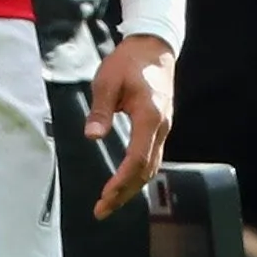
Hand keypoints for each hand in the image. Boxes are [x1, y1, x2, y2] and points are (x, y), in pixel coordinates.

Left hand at [85, 34, 175, 218]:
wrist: (154, 47)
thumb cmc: (128, 61)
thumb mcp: (107, 81)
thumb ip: (100, 110)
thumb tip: (92, 136)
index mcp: (149, 117)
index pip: (137, 159)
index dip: (121, 181)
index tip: (105, 195)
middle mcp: (161, 127)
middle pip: (146, 170)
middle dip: (124, 193)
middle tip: (101, 210)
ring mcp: (164, 128)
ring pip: (151, 167)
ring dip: (131, 188)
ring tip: (109, 203)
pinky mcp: (160, 127)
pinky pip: (151, 158)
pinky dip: (137, 175)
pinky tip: (124, 183)